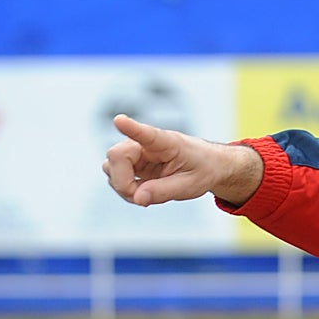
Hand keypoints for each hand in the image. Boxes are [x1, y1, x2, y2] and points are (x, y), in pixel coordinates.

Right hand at [103, 114, 261, 206]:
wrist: (208, 165)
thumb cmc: (202, 169)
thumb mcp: (191, 185)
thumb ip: (164, 191)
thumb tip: (137, 198)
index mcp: (167, 142)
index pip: (146, 134)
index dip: (131, 128)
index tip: (119, 120)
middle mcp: (145, 144)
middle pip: (116, 155)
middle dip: (122, 182)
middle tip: (140, 198)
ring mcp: (135, 153)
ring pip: (110, 167)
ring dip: (123, 187)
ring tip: (149, 194)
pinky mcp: (131, 164)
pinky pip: (115, 177)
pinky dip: (125, 190)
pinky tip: (144, 193)